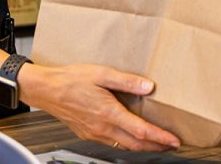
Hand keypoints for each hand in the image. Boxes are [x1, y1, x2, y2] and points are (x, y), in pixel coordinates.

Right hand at [23, 63, 180, 151]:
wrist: (46, 90)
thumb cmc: (70, 79)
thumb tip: (148, 86)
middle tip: (171, 146)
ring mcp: (94, 133)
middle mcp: (102, 127)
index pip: (140, 130)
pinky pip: (112, 143)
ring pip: (124, 146)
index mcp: (108, 113)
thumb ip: (127, 81)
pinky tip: (130, 136)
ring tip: (156, 143)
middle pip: (135, 144)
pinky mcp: (88, 133)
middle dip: (156, 147)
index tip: (174, 141)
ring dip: (142, 146)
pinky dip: (126, 143)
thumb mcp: (101, 73)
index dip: (160, 137)